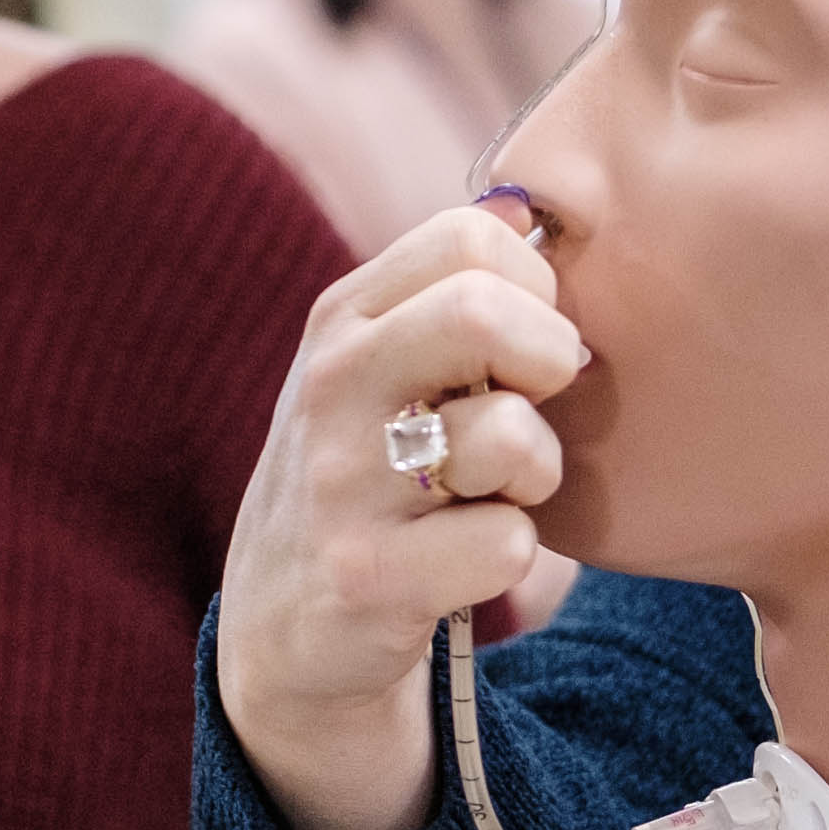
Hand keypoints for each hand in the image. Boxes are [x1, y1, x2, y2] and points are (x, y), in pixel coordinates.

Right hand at [217, 201, 587, 829]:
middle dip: (547, 362)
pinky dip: (510, 557)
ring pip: (512, 437)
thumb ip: (447, 289)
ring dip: (537, 474)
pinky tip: (462, 560)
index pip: (475, 237)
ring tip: (492, 493)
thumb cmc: (365, 474)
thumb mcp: (376, 364)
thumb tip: (528, 205)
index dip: (532, 290)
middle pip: (485, 311)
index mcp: (342, 318)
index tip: (516, 349)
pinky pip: (509, 545)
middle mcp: (331, 386)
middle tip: (529, 409)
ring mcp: (342, 483)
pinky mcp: (367, 577)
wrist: (281, 624)